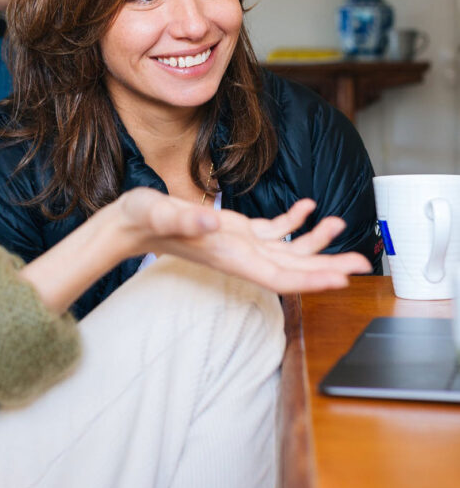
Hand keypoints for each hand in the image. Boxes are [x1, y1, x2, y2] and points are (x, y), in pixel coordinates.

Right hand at [118, 188, 370, 294]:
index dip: (312, 280)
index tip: (341, 280)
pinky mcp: (234, 230)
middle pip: (292, 268)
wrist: (127, 224)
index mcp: (227, 255)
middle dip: (327, 266)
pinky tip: (307, 207)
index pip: (279, 277)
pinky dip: (293, 220)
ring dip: (315, 240)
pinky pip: (272, 230)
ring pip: (287, 249)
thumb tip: (209, 223)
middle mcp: (238, 254)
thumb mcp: (156, 213)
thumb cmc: (139, 220)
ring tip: (341, 224)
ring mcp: (237, 244)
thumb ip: (182, 220)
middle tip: (362, 262)